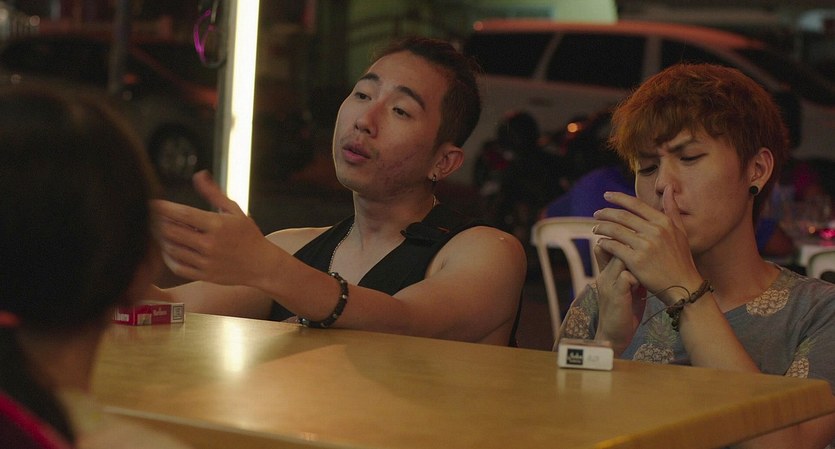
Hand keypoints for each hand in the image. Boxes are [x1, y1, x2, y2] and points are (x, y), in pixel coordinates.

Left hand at [153, 171, 271, 285]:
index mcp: (217, 225)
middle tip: (150, 215)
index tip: (153, 202)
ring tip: (158, 230)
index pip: (183, 214)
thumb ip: (213, 193)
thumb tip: (199, 175)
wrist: (262, 265)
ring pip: (171, 248)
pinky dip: (167, 257)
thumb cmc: (248, 235)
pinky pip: (177, 266)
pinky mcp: (204, 275)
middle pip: (172, 231)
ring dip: (161, 238)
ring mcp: (206, 261)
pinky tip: (167, 248)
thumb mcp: (234, 211)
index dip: (164, 207)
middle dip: (157, 221)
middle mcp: (209, 244)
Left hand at [592, 187, 700, 304]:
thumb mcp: (681, 231)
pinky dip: (604, 243)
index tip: (607, 195)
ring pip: (615, 230)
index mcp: (664, 222)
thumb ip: (672, 209)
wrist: (683, 286)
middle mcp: (655, 231)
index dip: (619, 198)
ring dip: (602, 228)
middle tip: (596, 214)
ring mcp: (645, 246)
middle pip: (622, 216)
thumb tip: (669, 188)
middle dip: (606, 213)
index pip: (636, 204)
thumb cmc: (681, 259)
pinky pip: (614, 247)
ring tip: (595, 228)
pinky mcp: (636, 261)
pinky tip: (600, 243)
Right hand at [593, 244, 642, 351]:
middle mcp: (605, 275)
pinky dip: (638, 277)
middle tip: (652, 251)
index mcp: (606, 272)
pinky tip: (645, 285)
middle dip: (634, 247)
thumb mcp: (627, 288)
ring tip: (650, 269)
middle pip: (616, 248)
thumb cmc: (624, 311)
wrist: (613, 335)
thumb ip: (632, 273)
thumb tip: (647, 258)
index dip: (624, 241)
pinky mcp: (616, 295)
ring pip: (621, 258)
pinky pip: (627, 276)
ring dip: (638, 261)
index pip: (609, 246)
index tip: (643, 242)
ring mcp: (609, 284)